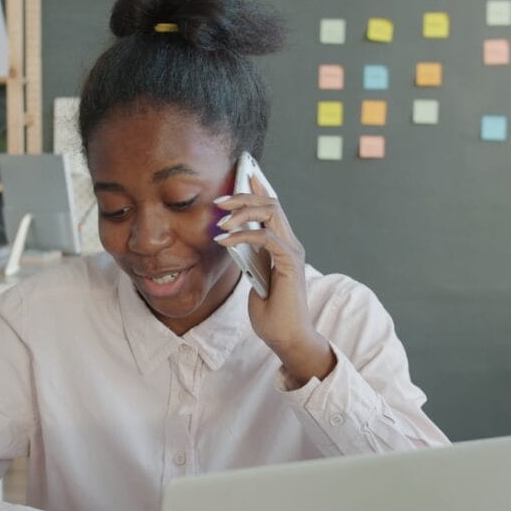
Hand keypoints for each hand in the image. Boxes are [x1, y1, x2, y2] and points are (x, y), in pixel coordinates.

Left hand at [214, 176, 335, 385]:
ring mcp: (292, 252)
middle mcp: (291, 244)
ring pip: (271, 213)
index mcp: (283, 246)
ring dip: (242, 211)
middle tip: (219, 199)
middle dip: (244, 195)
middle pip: (271, 203)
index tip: (245, 171)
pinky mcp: (289, 263)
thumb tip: (232, 240)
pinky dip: (242, 235)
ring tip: (220, 221)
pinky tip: (224, 241)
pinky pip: (265, 238)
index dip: (259, 187)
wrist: (287, 339)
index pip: (273, 208)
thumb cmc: (271, 315)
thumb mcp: (254, 279)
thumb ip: (248, 259)